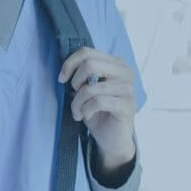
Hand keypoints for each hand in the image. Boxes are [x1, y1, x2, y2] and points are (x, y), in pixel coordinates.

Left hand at [58, 47, 136, 165]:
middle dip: (75, 82)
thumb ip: (83, 74)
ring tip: (78, 111)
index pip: (87, 52)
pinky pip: (98, 102)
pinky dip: (86, 110)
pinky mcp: (127, 105)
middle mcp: (125, 72)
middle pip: (89, 64)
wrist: (111, 138)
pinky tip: (86, 116)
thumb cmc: (98, 111)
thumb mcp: (87, 88)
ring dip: (77, 102)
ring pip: (90, 87)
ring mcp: (128, 88)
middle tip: (75, 96)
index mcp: (116, 63)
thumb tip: (67, 70)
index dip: (69, 64)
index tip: (61, 79)